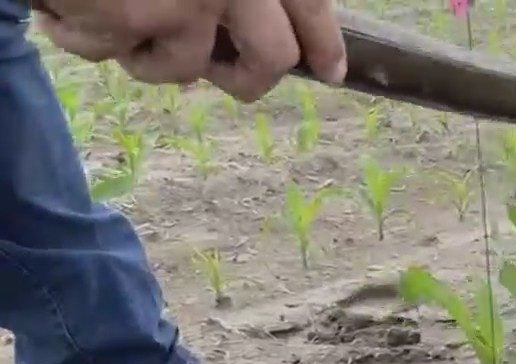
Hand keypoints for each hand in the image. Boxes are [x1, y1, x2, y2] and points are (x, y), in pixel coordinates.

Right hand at [32, 0, 346, 101]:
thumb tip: (245, 27)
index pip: (310, 5)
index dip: (322, 44)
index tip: (330, 72)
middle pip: (270, 60)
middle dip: (246, 78)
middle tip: (222, 70)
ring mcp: (184, 1)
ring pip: (182, 68)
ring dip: (145, 53)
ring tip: (112, 10)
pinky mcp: (128, 19)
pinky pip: (109, 54)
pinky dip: (77, 33)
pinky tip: (59, 1)